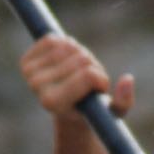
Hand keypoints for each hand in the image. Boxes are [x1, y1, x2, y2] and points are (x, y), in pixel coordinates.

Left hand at [20, 35, 135, 117]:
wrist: (67, 111)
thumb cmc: (93, 112)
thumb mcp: (113, 113)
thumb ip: (124, 101)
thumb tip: (128, 80)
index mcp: (54, 103)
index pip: (89, 75)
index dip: (101, 78)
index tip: (99, 90)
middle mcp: (37, 88)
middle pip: (81, 59)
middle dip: (92, 66)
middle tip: (86, 82)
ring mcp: (29, 74)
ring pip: (70, 46)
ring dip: (80, 56)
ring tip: (77, 73)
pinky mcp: (26, 62)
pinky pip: (54, 39)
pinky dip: (66, 46)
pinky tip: (66, 63)